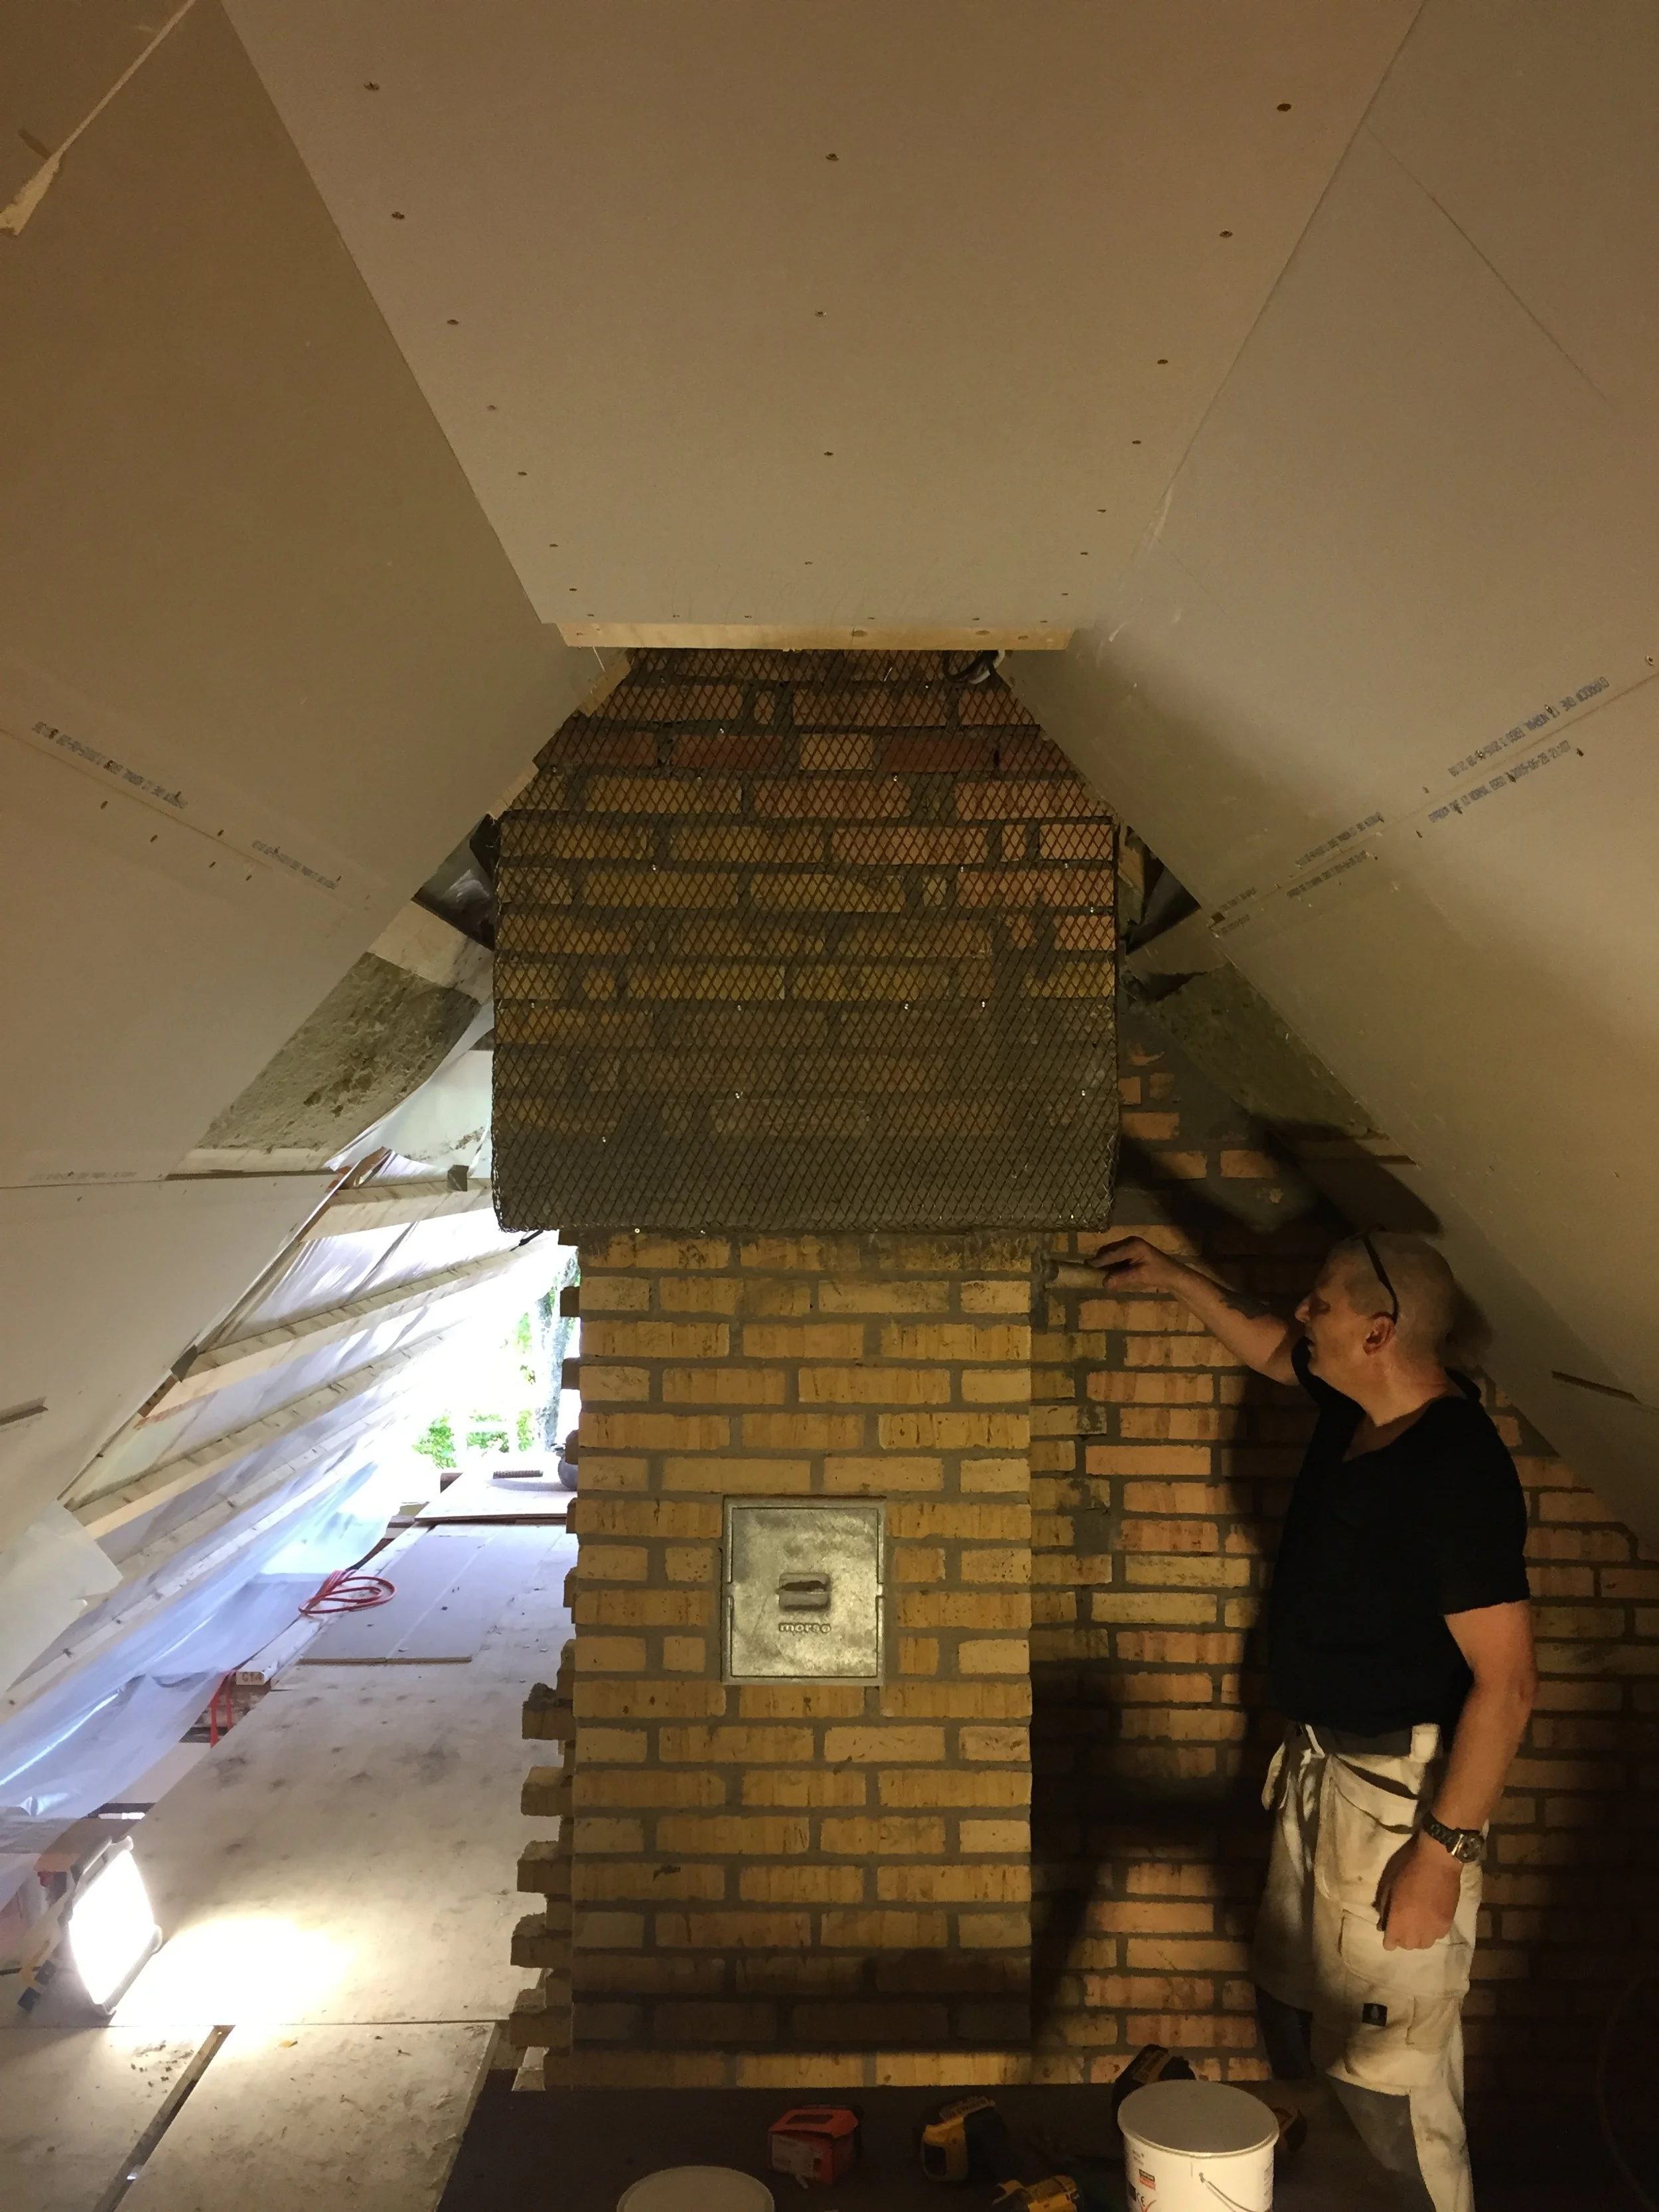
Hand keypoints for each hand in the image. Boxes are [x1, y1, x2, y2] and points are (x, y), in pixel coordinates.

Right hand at [1086, 1233, 1184, 1292]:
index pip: (1110, 1253)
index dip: (1098, 1261)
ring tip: (1098, 1274)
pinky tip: (1110, 1274)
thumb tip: (1104, 1283)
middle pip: (1108, 1251)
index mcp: (1132, 1245)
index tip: (1085, 1267)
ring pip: (1112, 1254)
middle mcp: (1130, 1242)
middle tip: (1090, 1273)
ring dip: (1105, 1264)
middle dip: (1100, 1261)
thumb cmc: (1159, 1274)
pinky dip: (1112, 1265)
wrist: (1174, 1276)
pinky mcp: (1132, 1253)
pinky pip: (1117, 1258)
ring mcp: (1131, 1247)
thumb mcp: (1140, 1277)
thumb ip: (1121, 1278)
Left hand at [1375, 1834, 1461, 1949]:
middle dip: (1402, 1938)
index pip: (1391, 1943)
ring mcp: (1434, 1928)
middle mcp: (1416, 1929)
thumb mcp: (1389, 1886)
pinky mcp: (1448, 1924)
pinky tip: (1430, 1921)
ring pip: (1424, 1944)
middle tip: (1402, 1925)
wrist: (1437, 1862)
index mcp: (1399, 1919)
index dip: (1389, 1940)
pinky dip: (1432, 1932)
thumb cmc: (1408, 1870)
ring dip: (1418, 1938)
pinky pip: (1438, 1936)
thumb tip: (1382, 1926)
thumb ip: (1384, 1908)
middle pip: (1408, 1945)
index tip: (1389, 1934)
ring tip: (1416, 1925)